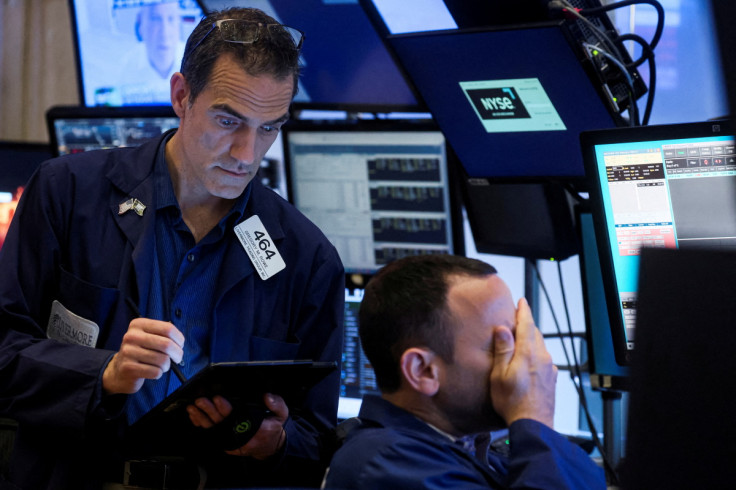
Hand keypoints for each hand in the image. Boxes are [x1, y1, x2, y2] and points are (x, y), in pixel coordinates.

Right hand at [102, 318, 184, 394]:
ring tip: (162, 366)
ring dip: (167, 365)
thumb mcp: (149, 337)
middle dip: (177, 353)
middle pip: (166, 344)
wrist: (119, 370)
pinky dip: (159, 373)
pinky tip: (153, 371)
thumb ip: (164, 335)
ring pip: (162, 360)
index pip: (168, 328)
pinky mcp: (128, 368)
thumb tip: (180, 342)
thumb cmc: (141, 352)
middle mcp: (132, 336)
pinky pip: (155, 372)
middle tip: (177, 358)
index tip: (180, 345)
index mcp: (138, 324)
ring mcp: (128, 352)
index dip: (179, 339)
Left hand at [187, 393, 288, 459]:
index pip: (236, 417)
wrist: (269, 447)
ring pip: (213, 430)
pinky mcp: (225, 443)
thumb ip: (276, 403)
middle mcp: (240, 436)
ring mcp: (231, 441)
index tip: (217, 399)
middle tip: (201, 401)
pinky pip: (211, 434)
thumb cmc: (273, 427)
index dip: (225, 408)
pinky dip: (201, 425)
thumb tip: (267, 396)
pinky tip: (195, 417)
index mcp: (254, 428)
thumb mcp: (281, 415)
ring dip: (201, 418)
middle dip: (209, 411)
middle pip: (221, 423)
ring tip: (193, 408)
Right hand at [489, 298, 556, 427]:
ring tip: (521, 339)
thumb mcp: (500, 374)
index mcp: (528, 353)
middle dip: (527, 324)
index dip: (524, 311)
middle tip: (518, 318)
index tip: (522, 301)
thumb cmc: (512, 401)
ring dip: (531, 340)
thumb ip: (503, 349)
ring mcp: (549, 369)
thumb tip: (503, 328)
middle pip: (535, 334)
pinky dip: (536, 354)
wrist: (533, 424)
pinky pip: (544, 360)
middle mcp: (542, 358)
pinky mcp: (552, 379)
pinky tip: (529, 362)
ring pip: (540, 347)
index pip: (527, 325)